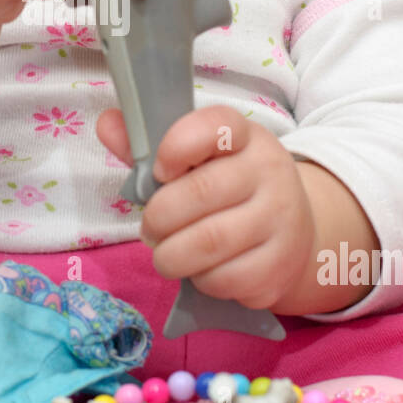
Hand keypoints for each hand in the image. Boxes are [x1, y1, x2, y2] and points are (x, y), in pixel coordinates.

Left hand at [95, 103, 314, 310]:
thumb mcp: (196, 161)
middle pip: (200, 192)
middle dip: (159, 218)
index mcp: (245, 137)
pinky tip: (202, 271)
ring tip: (167, 254)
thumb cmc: (229, 192)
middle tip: (151, 229)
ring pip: (209, 242)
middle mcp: (270, 171)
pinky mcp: (279, 265)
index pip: (214, 126)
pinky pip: (225, 278)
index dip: (176, 145)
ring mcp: (281, 219)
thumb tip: (106, 123)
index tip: (159, 169)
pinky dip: (200, 280)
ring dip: (172, 255)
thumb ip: (148, 146)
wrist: (295, 234)